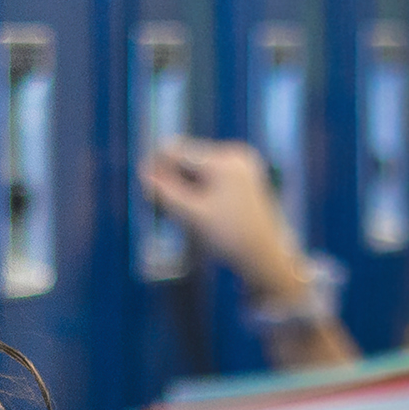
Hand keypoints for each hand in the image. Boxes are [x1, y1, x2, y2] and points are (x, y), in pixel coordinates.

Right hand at [136, 138, 302, 295]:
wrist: (266, 256)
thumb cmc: (229, 237)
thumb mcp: (192, 215)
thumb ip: (166, 192)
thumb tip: (143, 171)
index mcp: (224, 160)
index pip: (179, 152)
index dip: (157, 165)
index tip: (142, 183)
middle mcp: (235, 154)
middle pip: (190, 159)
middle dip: (172, 177)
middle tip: (158, 204)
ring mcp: (243, 164)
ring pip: (200, 168)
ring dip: (184, 184)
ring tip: (176, 210)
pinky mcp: (246, 176)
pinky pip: (213, 176)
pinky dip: (200, 188)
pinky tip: (194, 208)